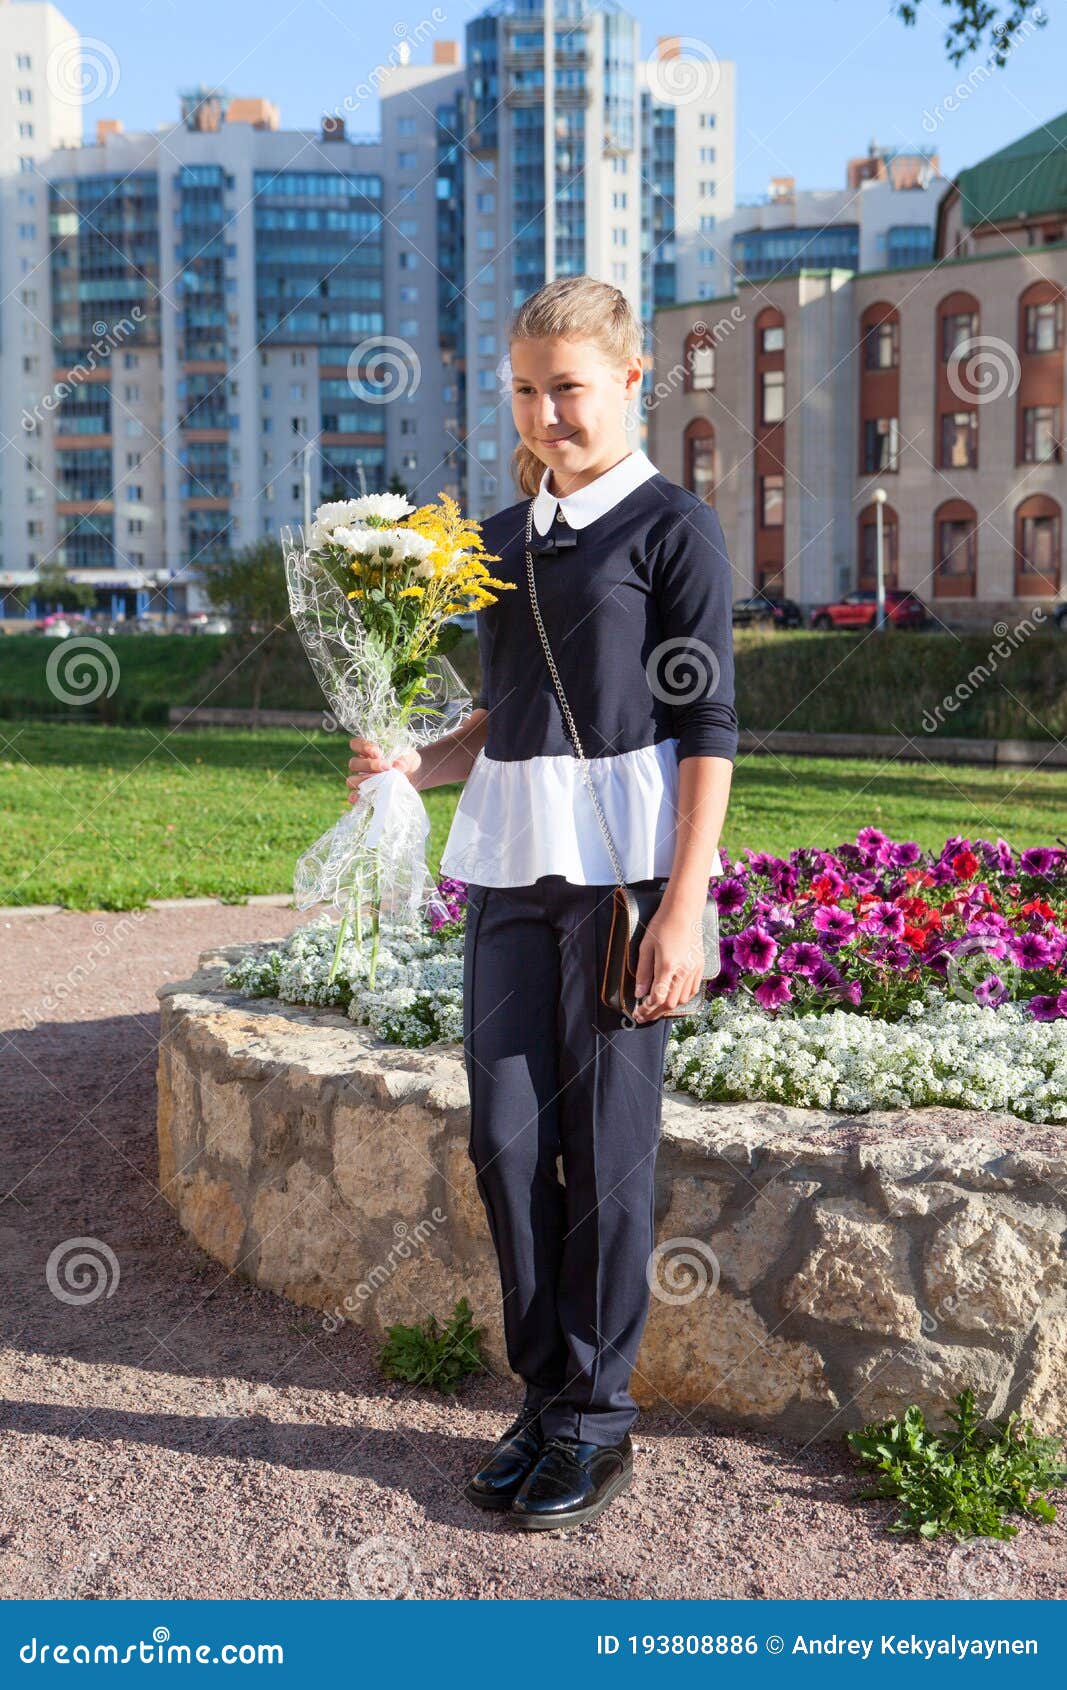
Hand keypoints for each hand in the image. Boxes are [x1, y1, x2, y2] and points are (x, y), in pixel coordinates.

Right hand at [345, 736, 421, 805]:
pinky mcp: (365, 793)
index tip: (377, 752)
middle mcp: (362, 764)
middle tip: (386, 767)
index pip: (356, 744)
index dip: (363, 747)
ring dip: (364, 781)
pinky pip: (354, 796)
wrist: (414, 776)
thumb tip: (398, 766)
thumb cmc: (408, 762)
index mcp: (368, 750)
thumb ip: (405, 760)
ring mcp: (362, 779)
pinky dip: (355, 797)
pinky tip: (358, 798)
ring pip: (352, 779)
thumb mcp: (410, 758)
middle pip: (354, 763)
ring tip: (379, 783)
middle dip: (369, 765)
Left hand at [631, 901, 705, 1022]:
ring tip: (656, 1008)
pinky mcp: (700, 967)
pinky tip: (672, 997)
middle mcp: (684, 971)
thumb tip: (639, 993)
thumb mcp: (645, 947)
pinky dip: (682, 998)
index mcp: (668, 966)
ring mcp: (694, 970)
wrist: (684, 911)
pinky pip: (692, 991)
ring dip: (669, 1007)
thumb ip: (643, 973)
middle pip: (670, 1003)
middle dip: (655, 1012)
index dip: (646, 1009)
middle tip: (643, 1015)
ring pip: (683, 1000)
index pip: (658, 998)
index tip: (637, 1012)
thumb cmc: (661, 925)